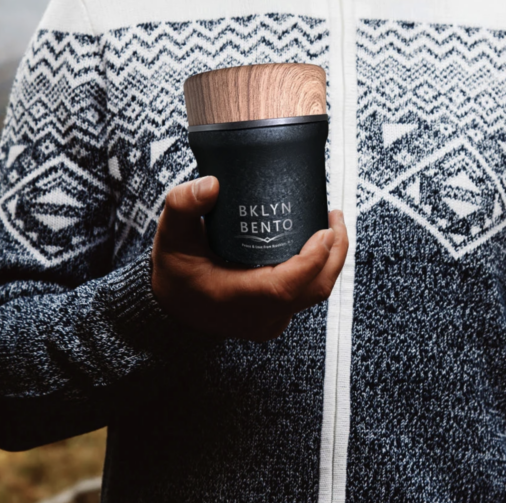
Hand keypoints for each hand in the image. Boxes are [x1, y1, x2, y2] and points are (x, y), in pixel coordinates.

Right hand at [151, 175, 347, 341]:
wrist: (173, 306)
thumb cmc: (175, 270)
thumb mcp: (170, 234)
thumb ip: (182, 204)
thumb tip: (212, 185)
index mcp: (235, 299)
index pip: (286, 287)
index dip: (313, 260)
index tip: (325, 229)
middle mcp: (258, 317)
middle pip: (314, 289)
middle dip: (335, 252)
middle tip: (334, 217)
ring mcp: (271, 321)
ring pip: (315, 293)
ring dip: (330, 260)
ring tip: (331, 225)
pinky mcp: (278, 317)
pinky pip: (307, 295)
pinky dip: (318, 269)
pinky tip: (319, 245)